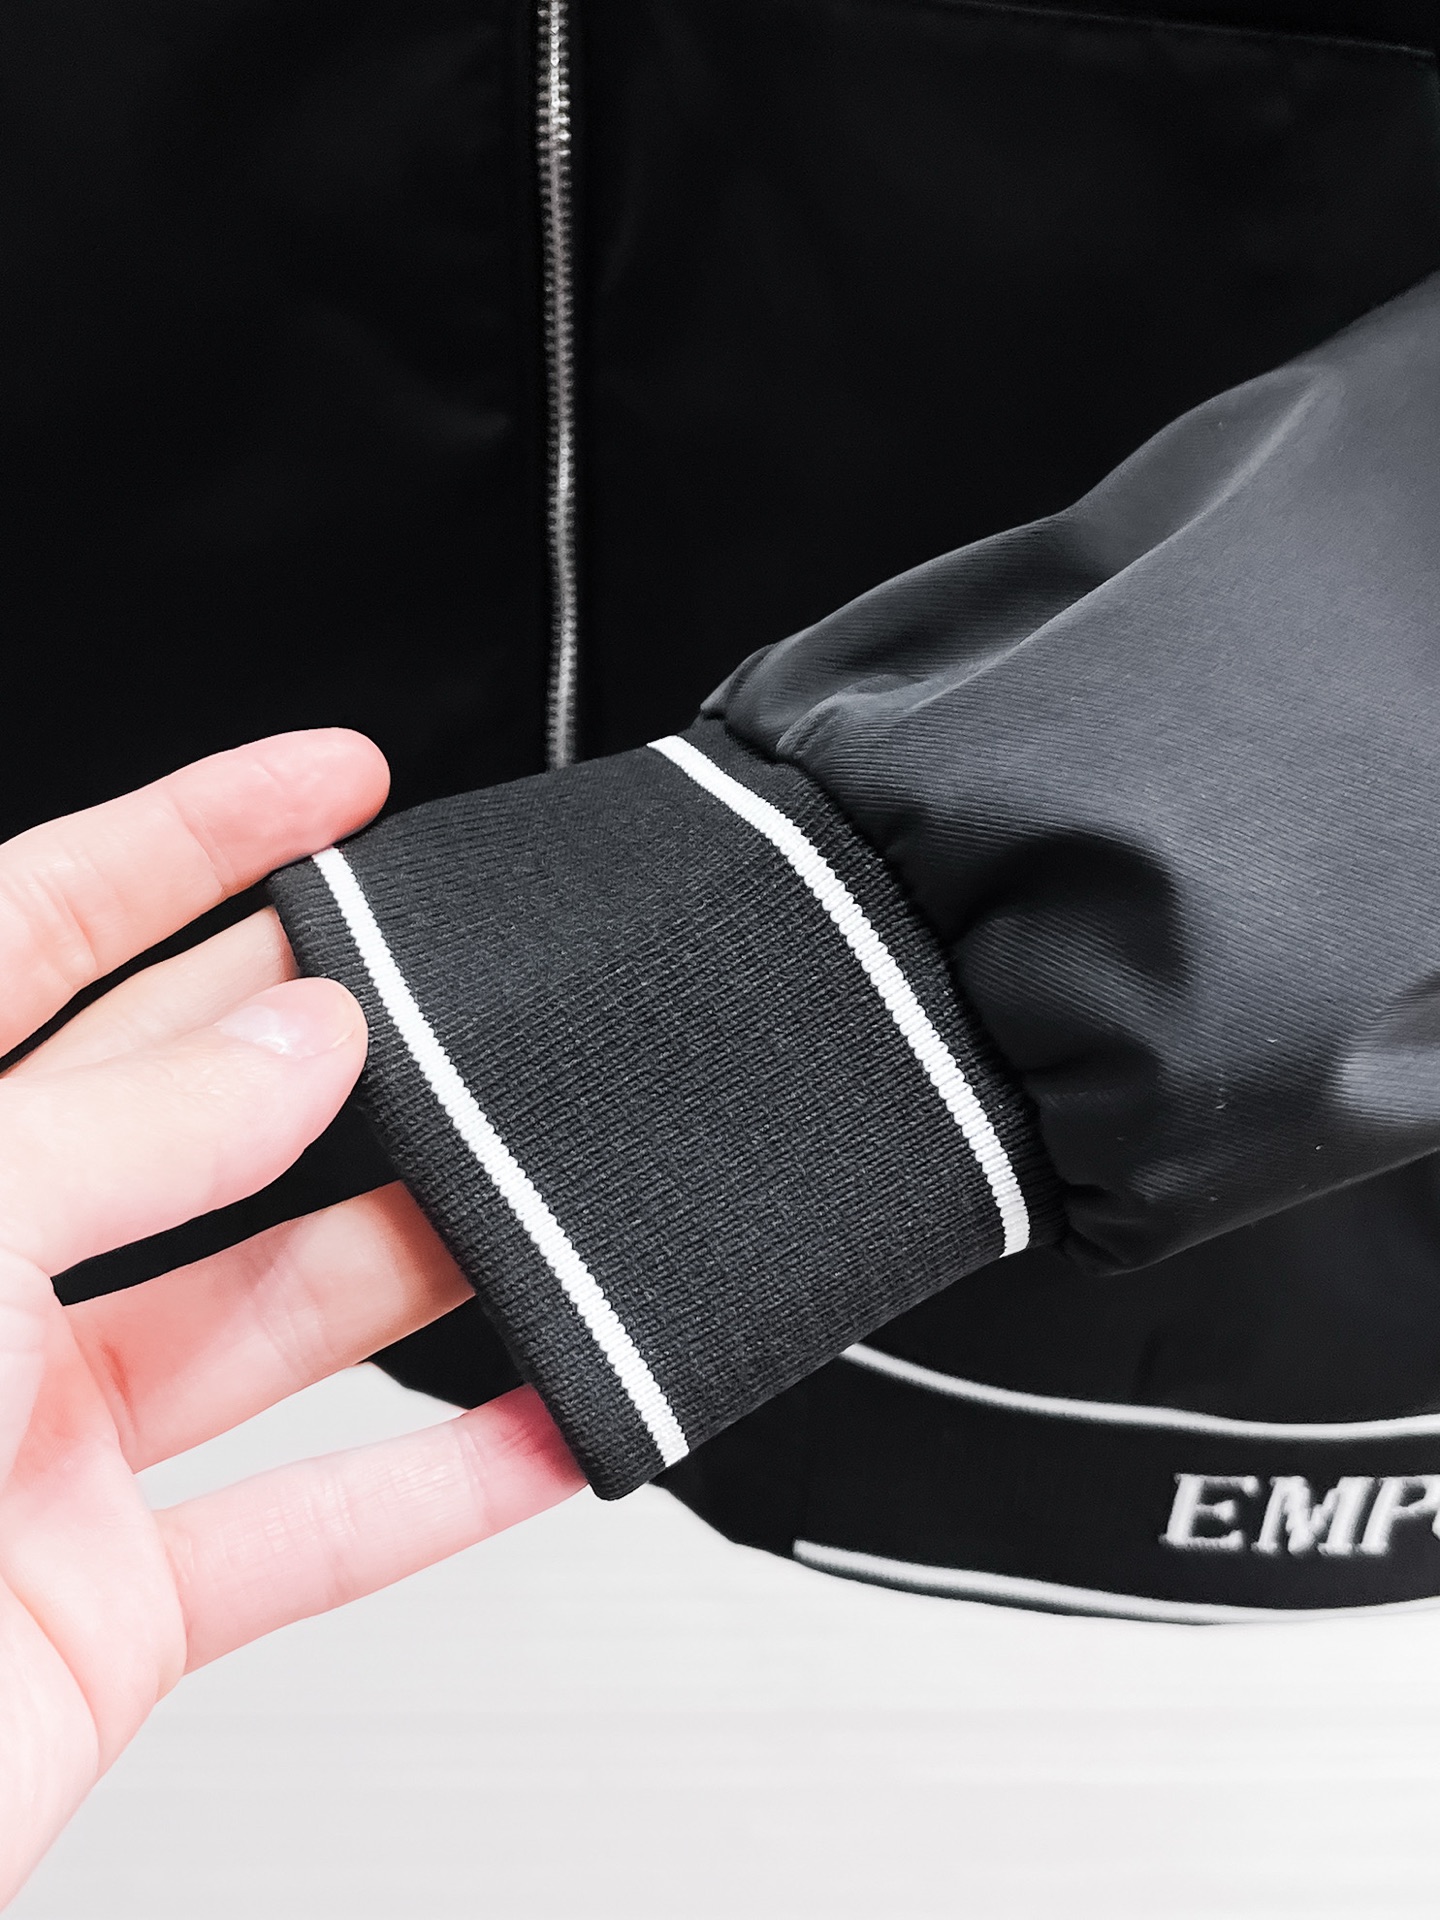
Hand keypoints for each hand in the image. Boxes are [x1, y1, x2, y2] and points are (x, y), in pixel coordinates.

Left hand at [0, 734, 582, 1905]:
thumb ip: (133, 1127)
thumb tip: (304, 1044)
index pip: (41, 928)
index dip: (192, 834)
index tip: (330, 782)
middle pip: (187, 1111)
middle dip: (336, 1044)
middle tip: (465, 996)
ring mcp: (38, 1442)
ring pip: (276, 1311)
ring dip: (422, 1260)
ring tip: (536, 1196)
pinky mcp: (108, 1603)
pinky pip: (312, 1528)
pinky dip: (446, 1487)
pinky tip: (546, 1423)